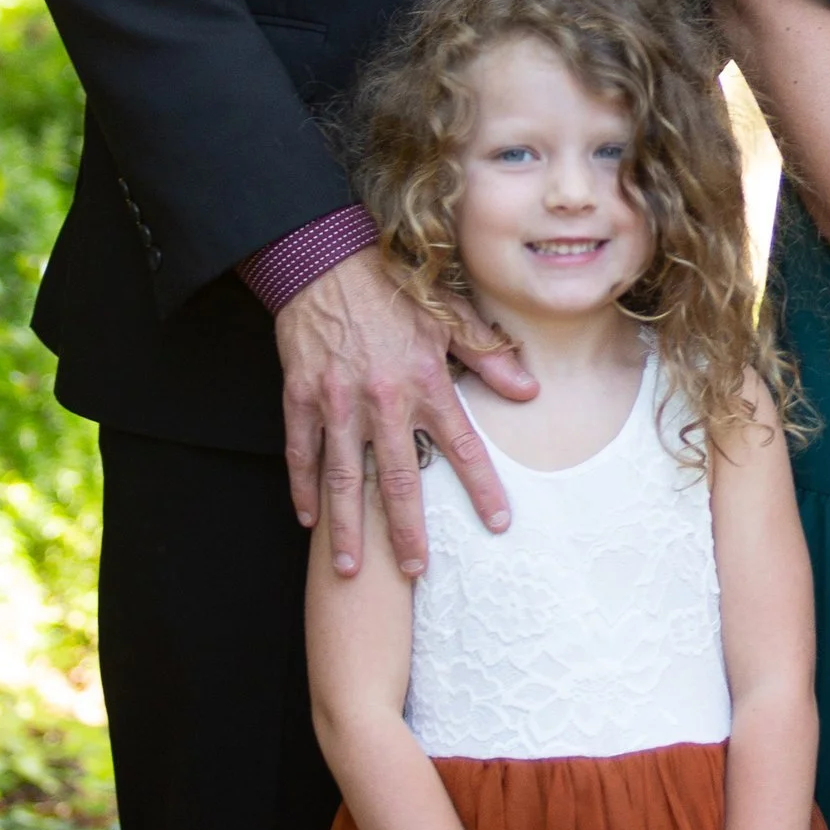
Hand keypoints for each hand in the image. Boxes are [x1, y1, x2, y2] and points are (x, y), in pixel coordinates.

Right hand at [278, 246, 534, 578]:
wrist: (323, 260)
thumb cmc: (390, 289)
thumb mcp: (448, 315)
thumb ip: (488, 356)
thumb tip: (529, 391)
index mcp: (425, 381)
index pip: (462, 445)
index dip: (482, 487)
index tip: (498, 523)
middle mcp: (382, 399)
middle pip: (399, 478)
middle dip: (406, 530)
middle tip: (415, 570)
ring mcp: (337, 402)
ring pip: (344, 478)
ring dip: (347, 527)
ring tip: (350, 569)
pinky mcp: (300, 397)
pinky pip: (300, 453)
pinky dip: (303, 488)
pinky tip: (308, 519)